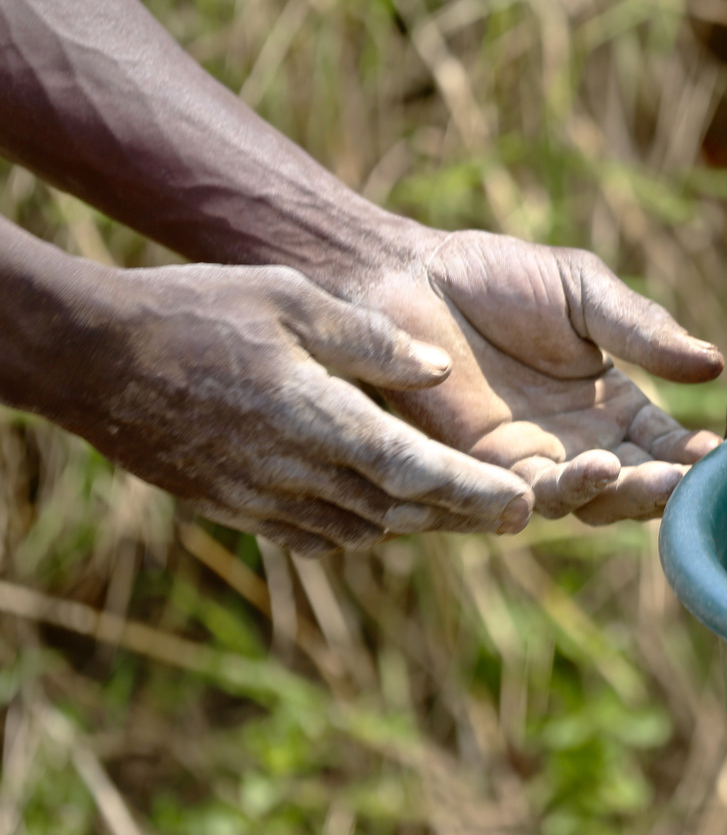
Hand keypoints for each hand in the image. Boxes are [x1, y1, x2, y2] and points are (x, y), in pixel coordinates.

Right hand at [50, 263, 532, 555]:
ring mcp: (262, 500)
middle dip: (459, 514)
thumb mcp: (291, 300)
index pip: (419, 473)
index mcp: (321, 423)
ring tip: (456, 510)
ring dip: (410, 521)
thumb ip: (370, 340)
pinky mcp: (234, 508)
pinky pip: (313, 534)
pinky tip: (372, 507)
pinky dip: (354, 525)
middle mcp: (298, 475)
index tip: (528, 508)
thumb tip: (439, 369)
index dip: (477, 494)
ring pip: (361, 529)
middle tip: (515, 512)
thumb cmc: (196, 312)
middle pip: (400, 511)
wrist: (92, 357)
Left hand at [349, 229, 724, 523]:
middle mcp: (576, 445)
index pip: (664, 445)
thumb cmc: (494, 276)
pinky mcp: (474, 469)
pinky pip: (517, 498)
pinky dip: (553, 495)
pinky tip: (581, 476)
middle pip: (630, 486)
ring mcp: (527, 462)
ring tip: (637, 473)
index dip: (692, 454)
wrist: (406, 277)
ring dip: (613, 494)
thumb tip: (714, 364)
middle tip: (683, 478)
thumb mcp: (585, 292)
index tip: (720, 452)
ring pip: (581, 501)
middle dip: (659, 488)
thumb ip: (643, 330)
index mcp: (611, 406)